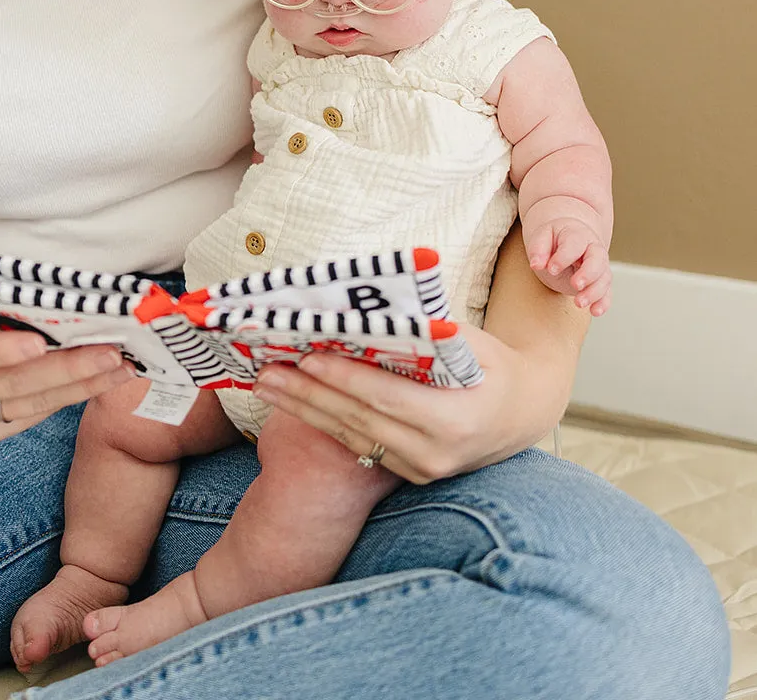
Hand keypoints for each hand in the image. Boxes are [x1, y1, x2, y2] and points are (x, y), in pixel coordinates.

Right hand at [0, 288, 135, 440]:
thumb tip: (51, 281)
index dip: (3, 350)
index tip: (40, 343)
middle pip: (13, 383)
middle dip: (67, 368)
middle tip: (111, 351)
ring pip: (31, 404)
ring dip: (81, 386)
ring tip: (121, 367)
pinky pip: (32, 415)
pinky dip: (69, 397)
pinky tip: (100, 381)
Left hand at [254, 322, 569, 484]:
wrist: (521, 411)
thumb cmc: (491, 364)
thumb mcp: (467, 341)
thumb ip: (422, 335)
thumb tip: (364, 315)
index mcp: (454, 419)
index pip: (387, 397)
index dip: (344, 378)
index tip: (306, 358)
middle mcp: (435, 454)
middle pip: (359, 420)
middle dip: (308, 394)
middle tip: (266, 370)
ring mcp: (421, 470)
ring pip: (351, 436)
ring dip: (304, 409)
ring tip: (266, 383)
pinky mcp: (409, 474)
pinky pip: (359, 446)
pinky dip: (324, 421)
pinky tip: (295, 401)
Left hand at [525, 217, 611, 314]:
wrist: (565, 241)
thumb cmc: (553, 239)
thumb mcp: (542, 237)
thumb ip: (538, 248)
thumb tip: (536, 264)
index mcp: (577, 234)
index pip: (574, 244)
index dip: (564, 257)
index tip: (551, 269)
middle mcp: (593, 249)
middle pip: (597, 260)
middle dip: (588, 274)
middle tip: (575, 285)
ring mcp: (599, 266)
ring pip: (604, 278)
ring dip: (594, 292)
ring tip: (578, 303)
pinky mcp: (600, 282)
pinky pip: (607, 292)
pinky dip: (603, 302)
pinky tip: (595, 311)